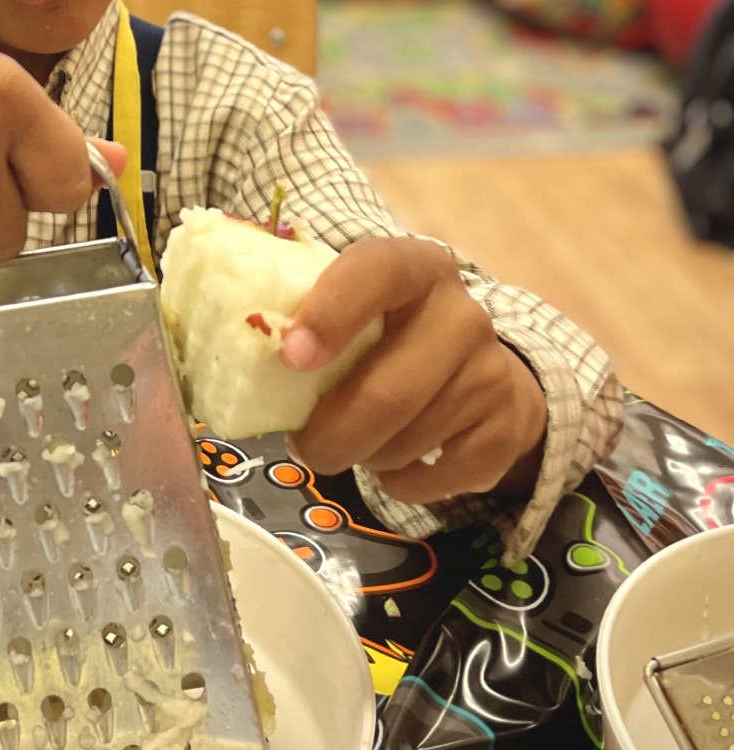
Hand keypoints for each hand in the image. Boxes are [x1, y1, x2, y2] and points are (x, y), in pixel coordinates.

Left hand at [278, 238, 547, 503]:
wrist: (477, 369)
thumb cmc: (387, 333)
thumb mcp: (352, 304)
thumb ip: (308, 314)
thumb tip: (245, 352)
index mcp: (415, 267)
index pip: (378, 272)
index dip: (332, 313)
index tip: (290, 356)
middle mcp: (462, 315)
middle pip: (389, 393)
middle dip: (330, 435)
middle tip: (303, 446)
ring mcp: (491, 374)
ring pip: (406, 443)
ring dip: (362, 455)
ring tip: (355, 439)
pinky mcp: (503, 432)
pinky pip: (431, 479)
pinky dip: (396, 482)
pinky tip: (393, 458)